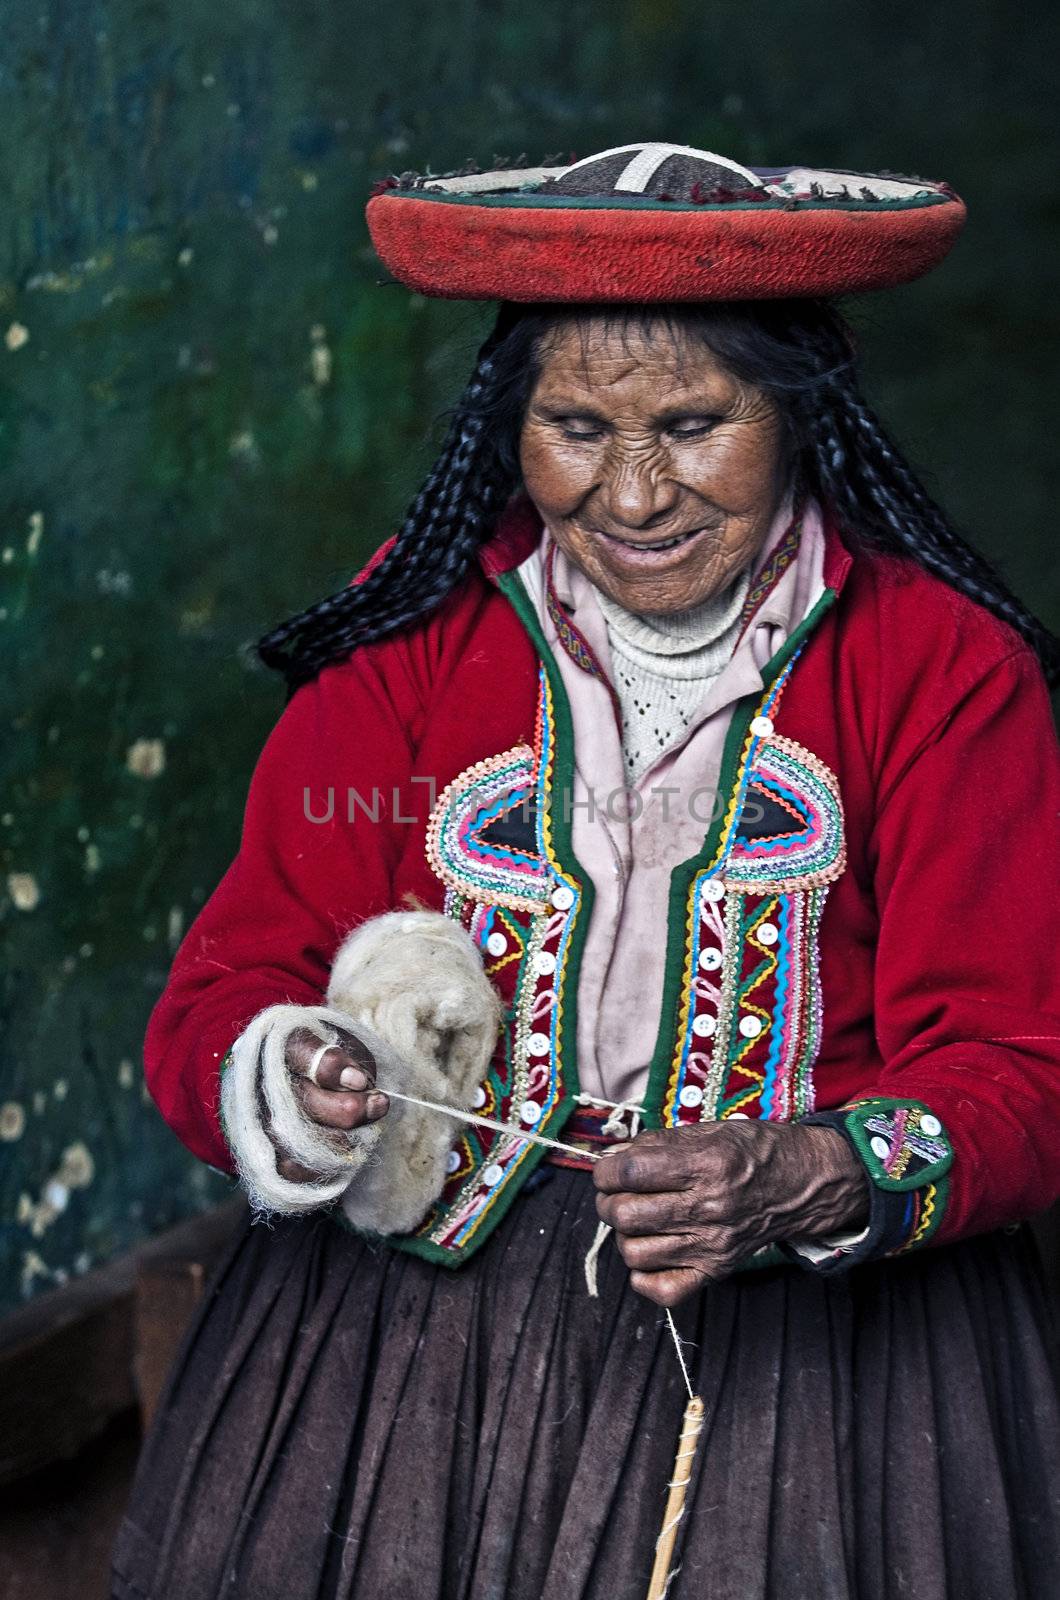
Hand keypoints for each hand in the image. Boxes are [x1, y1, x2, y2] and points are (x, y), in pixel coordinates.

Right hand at [265, 1026, 388, 1182]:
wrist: (295, 1082)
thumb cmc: (327, 1060)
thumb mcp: (344, 1044)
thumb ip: (351, 1058)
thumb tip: (357, 1083)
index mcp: (280, 1044)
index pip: (301, 1053)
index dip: (334, 1069)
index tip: (362, 1081)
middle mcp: (262, 1082)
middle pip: (304, 1102)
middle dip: (350, 1109)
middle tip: (378, 1104)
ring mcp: (258, 1120)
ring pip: (300, 1140)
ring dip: (342, 1139)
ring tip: (364, 1129)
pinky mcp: (263, 1154)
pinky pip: (294, 1169)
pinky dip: (326, 1164)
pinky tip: (345, 1149)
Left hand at [593, 1121, 868, 1305]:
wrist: (800, 1183)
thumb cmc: (751, 1150)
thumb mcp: (708, 1131)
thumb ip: (657, 1144)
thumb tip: (612, 1157)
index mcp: (706, 1165)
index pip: (629, 1173)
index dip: (605, 1170)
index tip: (607, 1168)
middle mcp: (709, 1208)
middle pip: (625, 1215)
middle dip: (608, 1201)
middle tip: (616, 1192)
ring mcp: (712, 1245)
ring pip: (635, 1253)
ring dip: (624, 1235)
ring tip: (636, 1219)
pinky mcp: (716, 1270)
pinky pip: (662, 1290)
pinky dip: (644, 1275)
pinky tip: (651, 1250)